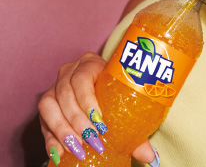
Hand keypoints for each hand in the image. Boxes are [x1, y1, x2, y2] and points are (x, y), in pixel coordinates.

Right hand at [38, 52, 156, 163]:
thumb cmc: (115, 92)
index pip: (83, 78)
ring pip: (50, 106)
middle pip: (66, 94)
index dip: (88, 101)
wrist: (102, 87)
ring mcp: (54, 87)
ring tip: (78, 148)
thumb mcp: (124, 101)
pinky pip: (43, 121)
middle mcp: (69, 71)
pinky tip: (61, 153)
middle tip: (92, 141)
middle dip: (78, 121)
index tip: (100, 122)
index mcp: (90, 63)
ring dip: (63, 130)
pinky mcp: (47, 105)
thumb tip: (149, 156)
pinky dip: (51, 139)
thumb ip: (135, 128)